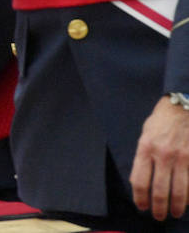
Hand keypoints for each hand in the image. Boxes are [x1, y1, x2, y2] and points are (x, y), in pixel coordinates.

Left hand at [131, 95, 188, 219]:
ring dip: (176, 206)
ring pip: (179, 190)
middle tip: (158, 216)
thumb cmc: (160, 121)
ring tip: (175, 213)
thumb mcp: (145, 135)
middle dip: (158, 207)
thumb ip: (143, 156)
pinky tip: (188, 201)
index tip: (141, 206)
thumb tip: (141, 179)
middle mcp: (162, 155)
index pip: (139, 180)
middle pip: (159, 190)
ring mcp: (181, 158)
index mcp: (145, 148)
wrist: (182, 108)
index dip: (140, 197)